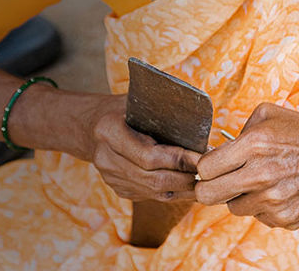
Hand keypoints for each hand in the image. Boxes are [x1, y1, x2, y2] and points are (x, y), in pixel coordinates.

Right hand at [79, 95, 203, 202]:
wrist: (89, 127)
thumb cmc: (121, 109)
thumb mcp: (137, 102)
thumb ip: (163, 116)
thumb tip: (200, 136)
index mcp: (108, 131)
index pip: (149, 156)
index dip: (179, 160)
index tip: (202, 157)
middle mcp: (106, 159)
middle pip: (154, 179)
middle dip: (185, 177)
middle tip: (208, 172)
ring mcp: (110, 178)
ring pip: (155, 192)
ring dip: (182, 189)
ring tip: (203, 180)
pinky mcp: (119, 189)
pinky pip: (151, 196)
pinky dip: (173, 191)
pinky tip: (187, 184)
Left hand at [194, 103, 298, 228]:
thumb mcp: (269, 114)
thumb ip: (239, 131)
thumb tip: (219, 150)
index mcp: (253, 145)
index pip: (205, 168)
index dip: (206, 167)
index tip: (213, 166)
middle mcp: (261, 175)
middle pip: (208, 195)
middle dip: (209, 187)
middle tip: (220, 181)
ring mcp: (273, 199)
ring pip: (233, 207)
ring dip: (240, 196)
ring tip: (259, 182)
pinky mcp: (285, 217)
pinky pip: (259, 217)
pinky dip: (263, 207)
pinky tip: (278, 191)